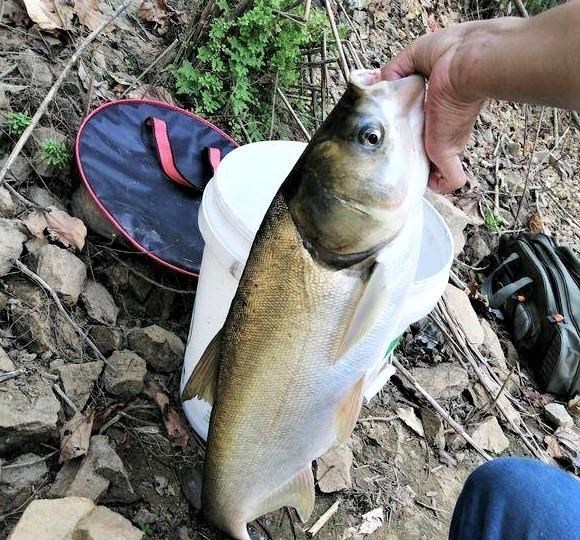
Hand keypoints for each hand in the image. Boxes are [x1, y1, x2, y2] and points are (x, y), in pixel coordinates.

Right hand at [379, 24, 484, 192]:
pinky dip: (442, 185)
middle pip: (428, 151)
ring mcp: (446, 142)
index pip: (424, 128)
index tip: (396, 137)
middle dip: (414, 158)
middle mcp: (441, 128)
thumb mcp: (412, 59)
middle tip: (395, 160)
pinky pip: (450, 181)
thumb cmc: (447, 54)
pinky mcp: (447, 153)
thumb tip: (375, 83)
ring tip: (403, 177)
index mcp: (436, 109)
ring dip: (423, 175)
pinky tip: (428, 185)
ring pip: (437, 168)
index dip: (411, 134)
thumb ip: (392, 72)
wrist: (464, 64)